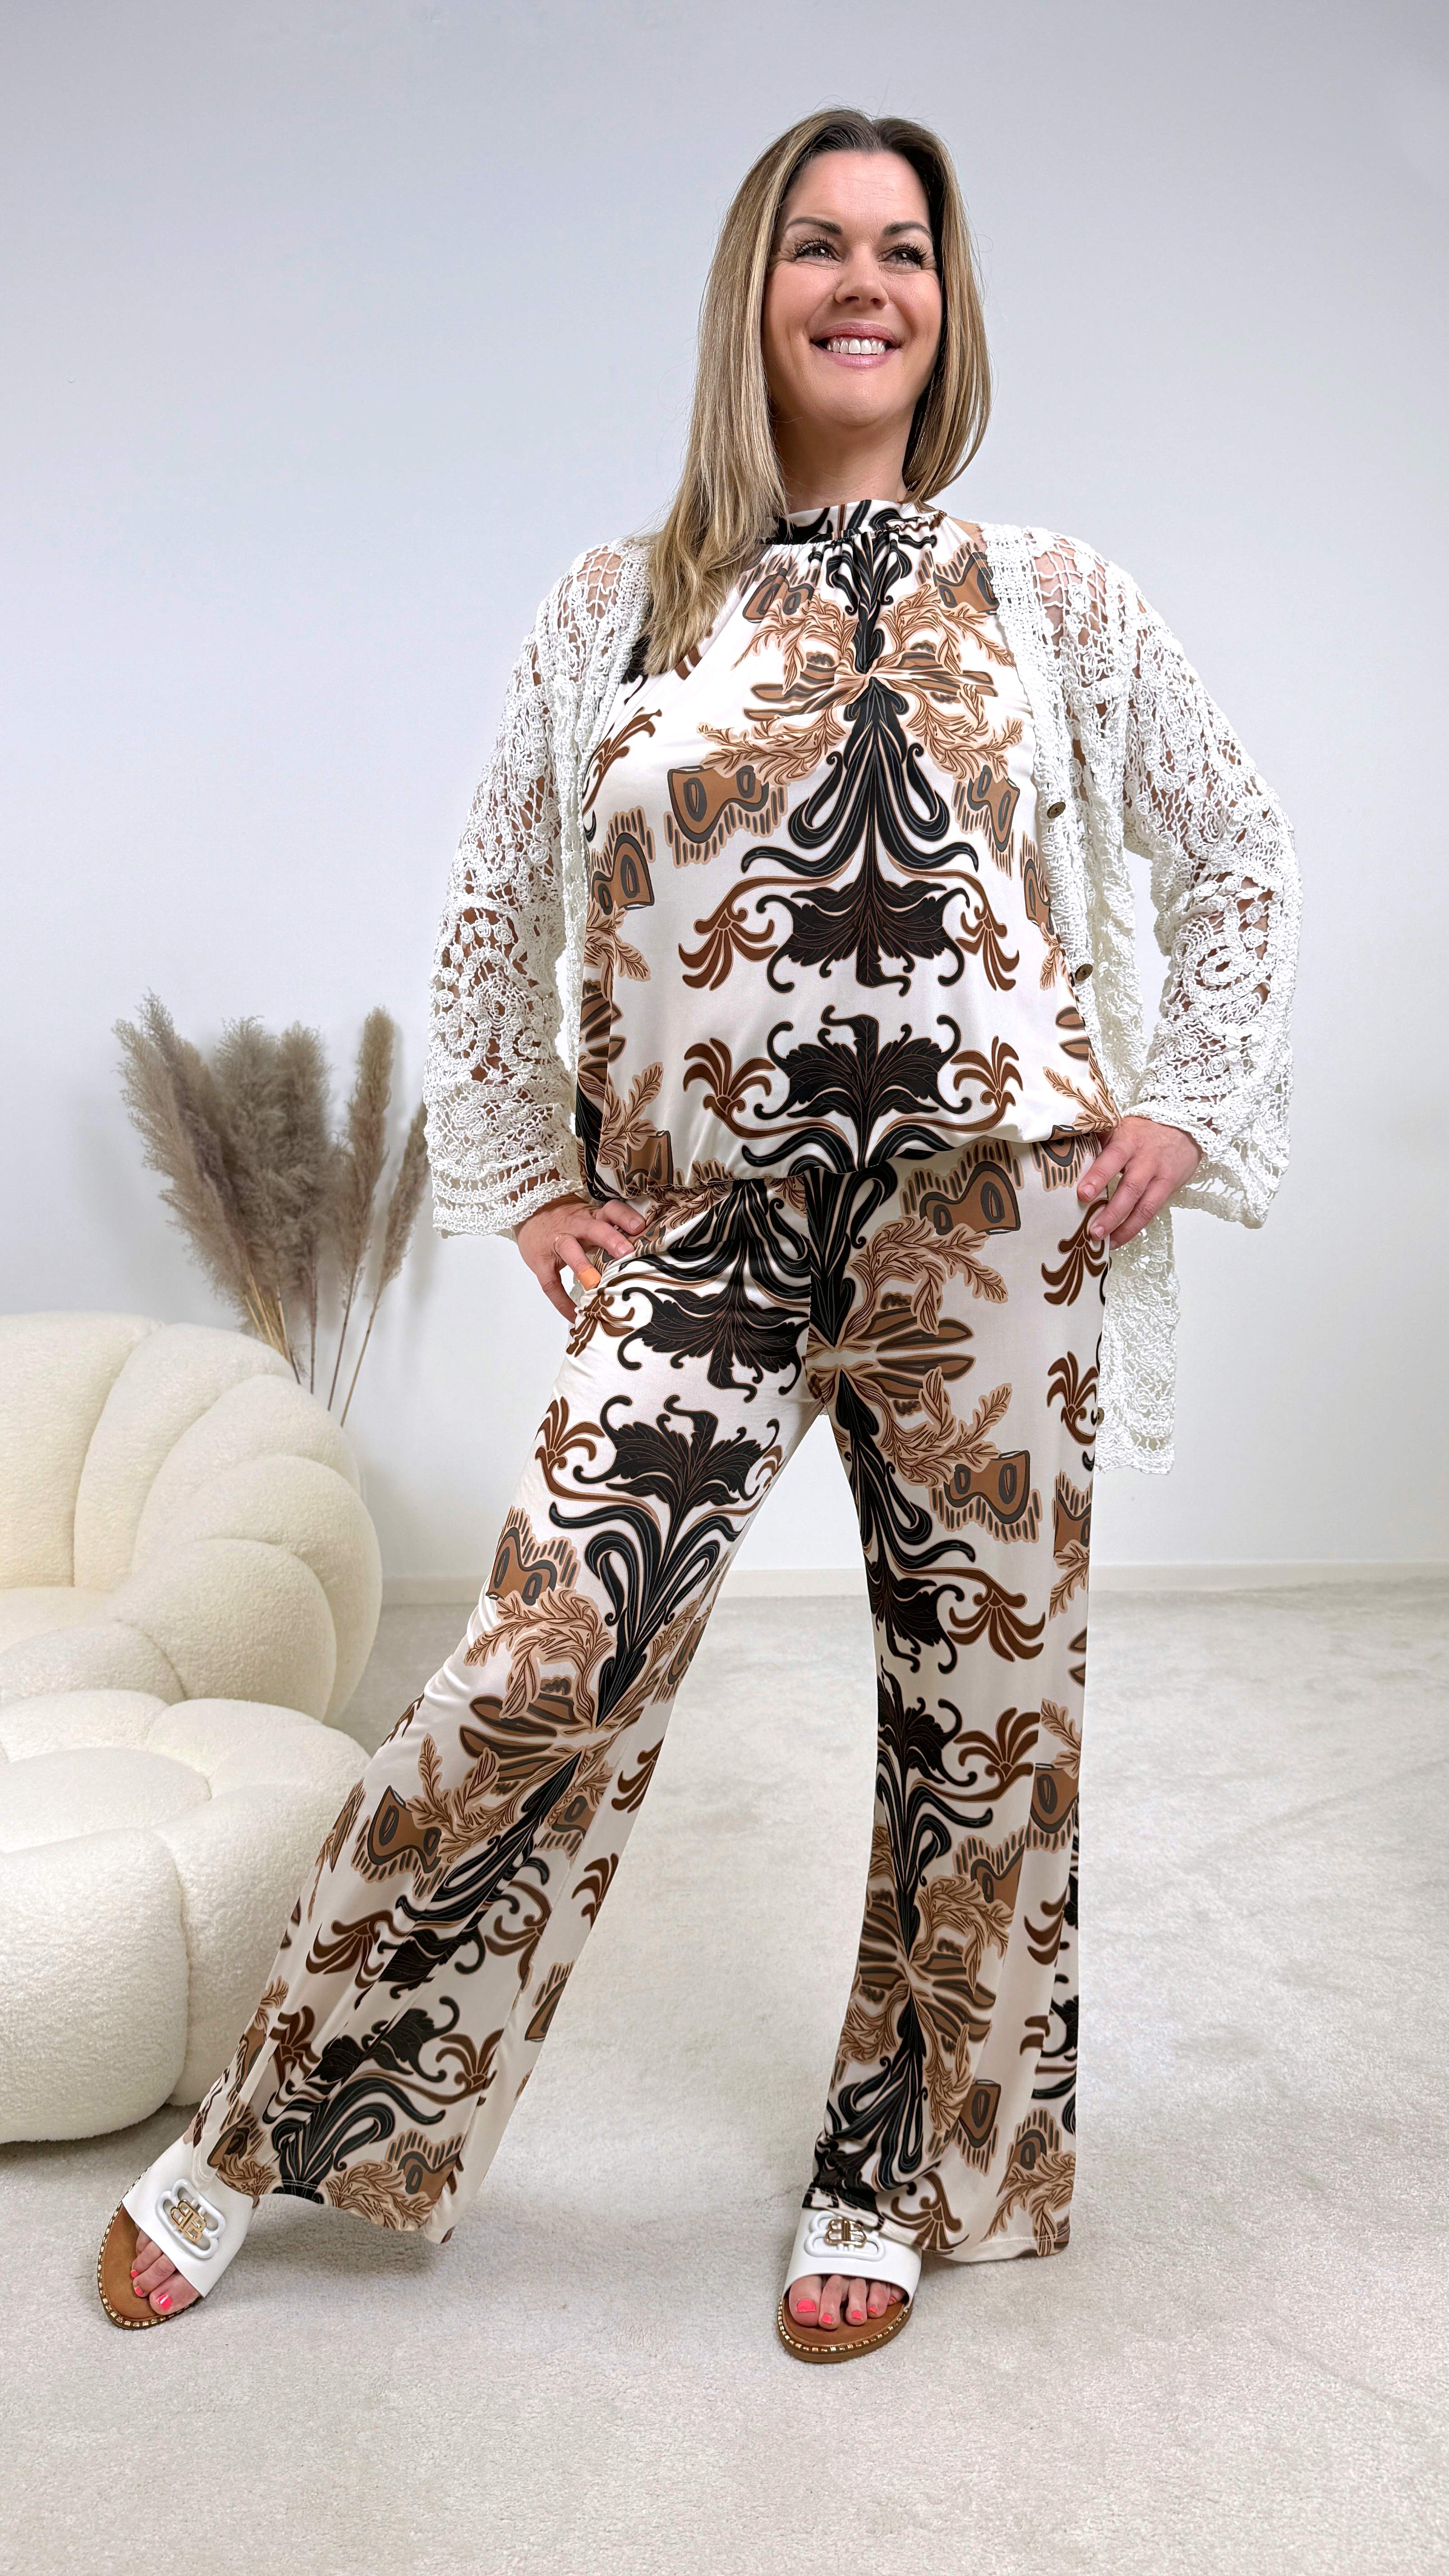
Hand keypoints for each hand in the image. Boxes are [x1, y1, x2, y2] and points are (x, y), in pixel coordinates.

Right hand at [515, 1192, 648, 1320]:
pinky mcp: (542, 1262)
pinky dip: (561, 1301)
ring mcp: (556, 1243)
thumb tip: (646, 1251)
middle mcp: (576, 1226)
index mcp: (592, 1216)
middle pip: (594, 1228)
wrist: (530, 1214)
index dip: (625, 1217)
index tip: (641, 1227)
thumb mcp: (590, 1219)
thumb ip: (612, 1231)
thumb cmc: (568, 1222)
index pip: (610, 1210)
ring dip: (583, 1265)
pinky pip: (551, 1283)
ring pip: (569, 1249)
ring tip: (596, 1283)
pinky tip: (573, 1314)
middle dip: (610, 1239)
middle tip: (626, 1253)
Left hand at [1076, 1117, 1201, 1248]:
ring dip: (1122, 1226)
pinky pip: (1150, 1211)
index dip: (1099, 1176)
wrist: (1182, 1130)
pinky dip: (1133, 1228)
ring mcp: (1158, 1175)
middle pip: (1130, 1187)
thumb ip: (1096, 1138)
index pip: (1113, 1157)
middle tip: (1092, 1230)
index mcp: (1127, 1140)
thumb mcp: (1119, 1128)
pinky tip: (1116, 1239)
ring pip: (1142, 1205)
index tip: (1083, 1194)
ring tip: (1102, 1241)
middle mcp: (1145, 1158)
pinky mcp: (1167, 1189)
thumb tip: (1062, 1149)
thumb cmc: (1141, 1133)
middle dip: (1111, 1211)